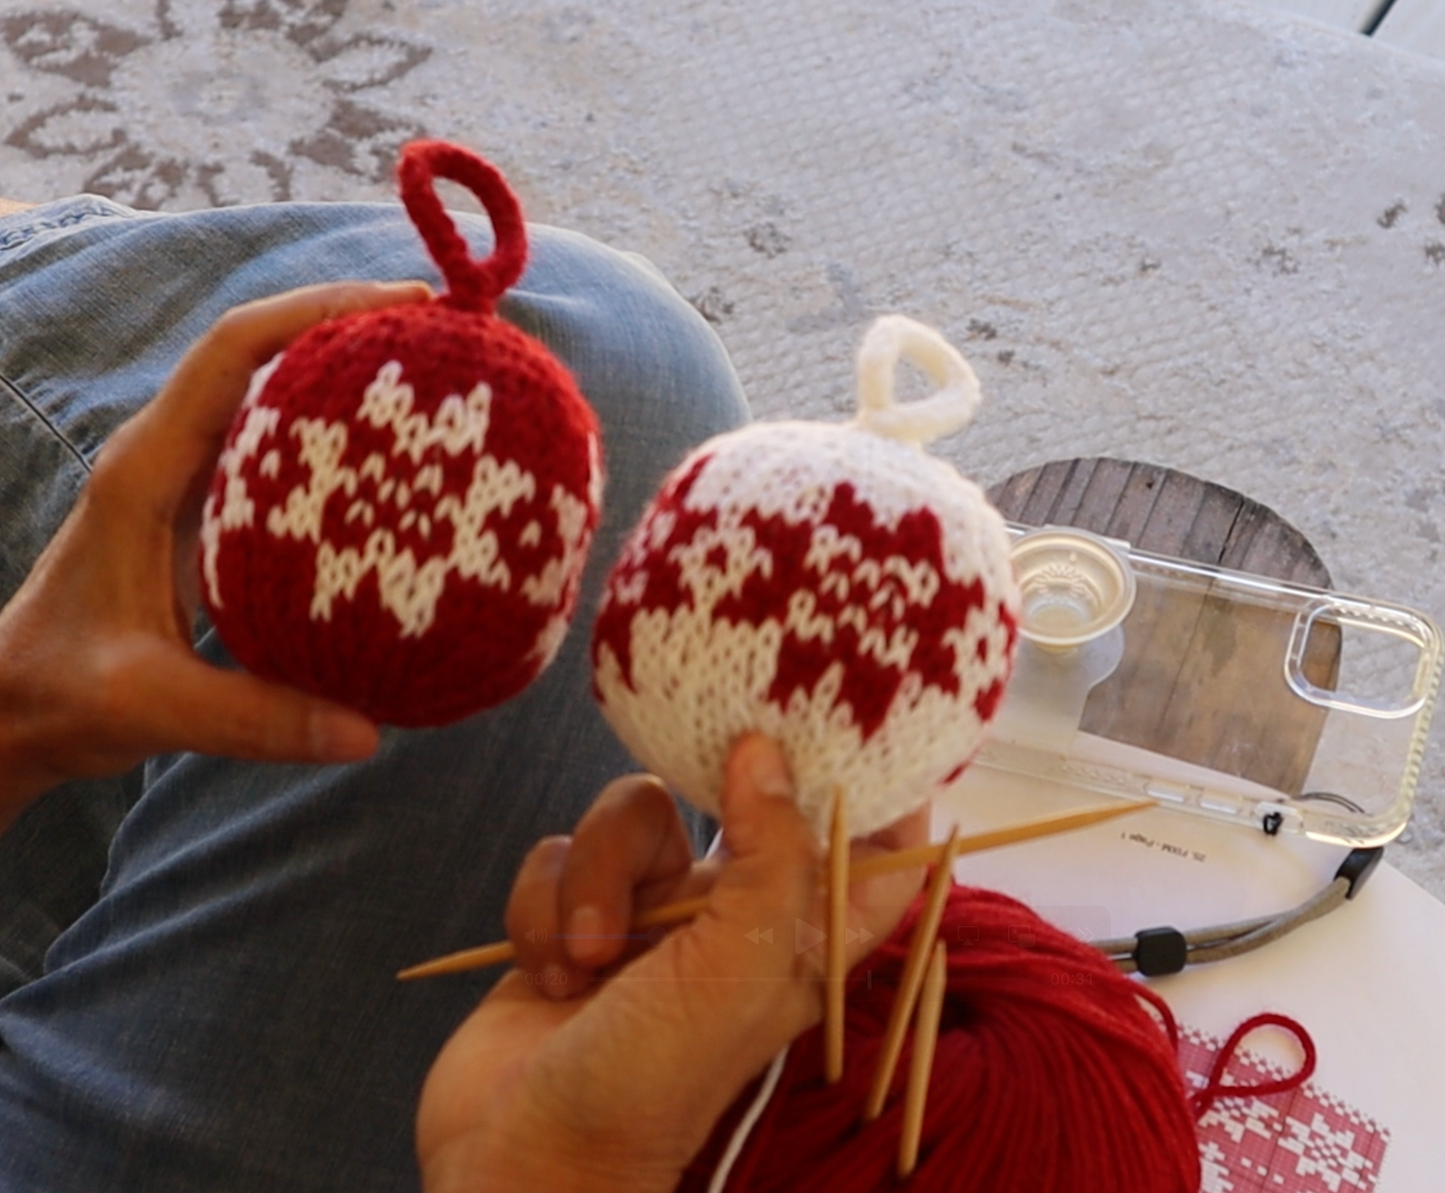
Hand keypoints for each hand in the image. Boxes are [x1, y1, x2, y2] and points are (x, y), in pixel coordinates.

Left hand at [0, 281, 431, 827]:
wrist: (12, 707)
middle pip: (262, 354)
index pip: (233, 352)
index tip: (404, 308)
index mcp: (146, 470)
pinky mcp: (206, 515)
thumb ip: (253, 717)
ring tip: (431, 391)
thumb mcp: (150, 705)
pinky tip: (394, 473)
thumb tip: (367, 732)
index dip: (316, 313)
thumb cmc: (62, 694)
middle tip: (442, 342)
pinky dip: (337, 444)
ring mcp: (187, 483)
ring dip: (345, 381)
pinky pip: (279, 455)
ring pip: (271, 400)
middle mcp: (168, 457)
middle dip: (350, 330)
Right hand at [416, 734, 927, 1192]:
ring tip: (586, 958)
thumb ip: (770, 856)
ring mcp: (644, 914)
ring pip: (628, 817)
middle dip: (693, 799)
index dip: (881, 792)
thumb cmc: (649, 1081)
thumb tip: (769, 751)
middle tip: (698, 758)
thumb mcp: (736, 970)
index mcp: (798, 935)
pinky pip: (558, 853)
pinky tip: (546, 970)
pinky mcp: (569, 913)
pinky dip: (543, 905)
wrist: (521, 1159)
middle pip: (731, 797)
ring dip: (595, 879)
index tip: (863, 724)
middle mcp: (728, 915)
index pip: (868, 850)